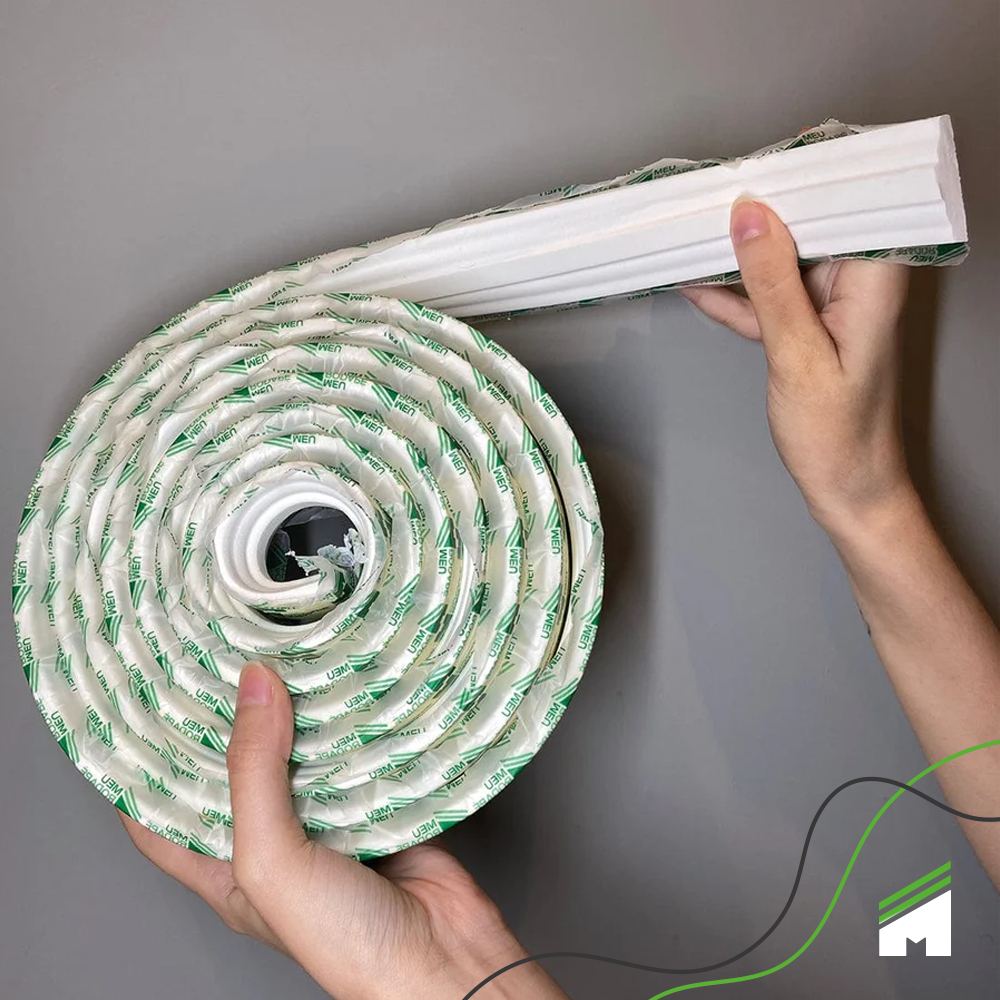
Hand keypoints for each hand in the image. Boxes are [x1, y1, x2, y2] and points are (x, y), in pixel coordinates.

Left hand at [121, 663, 565, 999]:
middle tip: (221, 666)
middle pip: (237, 775)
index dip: (146, 773)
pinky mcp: (375, 809)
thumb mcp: (272, 861)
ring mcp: (327, 826)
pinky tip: (347, 692)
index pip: (164, 821)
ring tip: (284, 661)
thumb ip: (254, 773)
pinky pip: (357, 756)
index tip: (145, 715)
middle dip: (227, 725)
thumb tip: (252, 685)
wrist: (443, 957)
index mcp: (230, 872)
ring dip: (296, 715)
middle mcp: (274, 846)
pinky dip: (353, 725)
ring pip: (302, 758)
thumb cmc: (346, 941)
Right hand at [680, 199, 911, 532]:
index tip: (750, 164)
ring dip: (737, 254)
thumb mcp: (798, 356)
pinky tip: (696, 281)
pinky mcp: (808, 325)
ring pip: (780, 260)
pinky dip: (734, 294)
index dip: (799, 176)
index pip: (845, 201)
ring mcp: (832, 304)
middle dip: (758, 210)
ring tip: (688, 232)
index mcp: (876, 278)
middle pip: (809, 224)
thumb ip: (772, 284)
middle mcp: (859, 281)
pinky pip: (767, 297)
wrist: (848, 489)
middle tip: (704, 194)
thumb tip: (750, 217)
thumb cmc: (839, 435)